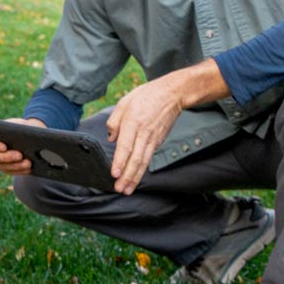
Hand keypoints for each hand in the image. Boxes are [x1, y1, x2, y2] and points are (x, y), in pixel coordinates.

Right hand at [0, 118, 45, 175]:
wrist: (30, 137)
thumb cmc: (22, 127)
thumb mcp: (20, 124)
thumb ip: (17, 129)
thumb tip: (22, 135)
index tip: (4, 147)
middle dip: (7, 156)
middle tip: (20, 155)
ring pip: (2, 166)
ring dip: (15, 165)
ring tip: (28, 163)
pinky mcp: (6, 168)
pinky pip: (11, 172)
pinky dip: (20, 170)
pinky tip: (29, 169)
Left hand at [105, 77, 184, 194]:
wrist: (172, 94)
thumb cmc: (146, 96)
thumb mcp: (124, 102)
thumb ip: (114, 121)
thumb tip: (111, 139)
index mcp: (133, 123)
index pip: (125, 147)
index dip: (120, 162)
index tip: (114, 174)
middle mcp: (144, 133)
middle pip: (135, 159)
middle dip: (127, 177)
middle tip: (119, 189)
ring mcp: (153, 139)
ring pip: (143, 162)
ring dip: (135, 178)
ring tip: (127, 189)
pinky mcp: (158, 141)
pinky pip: (148, 158)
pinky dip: (142, 170)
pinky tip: (135, 178)